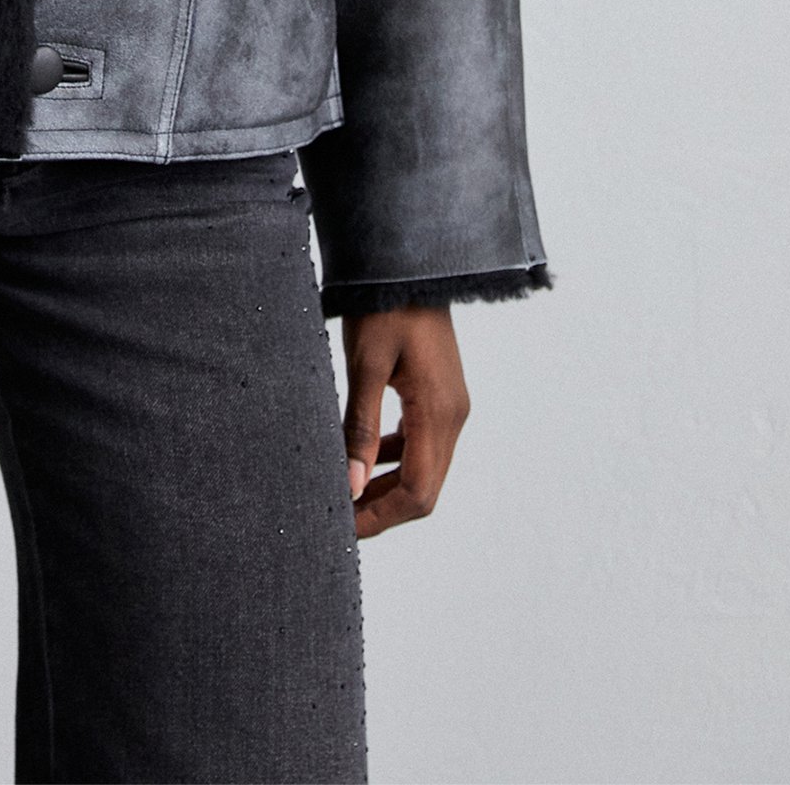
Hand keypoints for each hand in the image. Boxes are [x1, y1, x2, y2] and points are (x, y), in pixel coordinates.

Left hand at [339, 305, 469, 536]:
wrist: (409, 262)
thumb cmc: (385, 305)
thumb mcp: (365, 364)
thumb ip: (359, 427)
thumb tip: (349, 485)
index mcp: (439, 413)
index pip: (418, 493)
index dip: (379, 516)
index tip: (342, 525)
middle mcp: (453, 416)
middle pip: (424, 489)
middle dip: (381, 508)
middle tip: (337, 516)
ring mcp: (450, 407)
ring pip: (423, 469)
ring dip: (385, 486)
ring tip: (343, 490)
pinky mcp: (439, 396)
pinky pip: (420, 443)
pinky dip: (392, 459)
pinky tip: (361, 455)